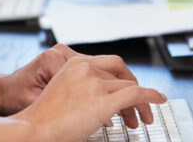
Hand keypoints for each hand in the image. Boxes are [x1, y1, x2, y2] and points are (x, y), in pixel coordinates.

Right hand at [11, 48, 165, 139]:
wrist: (34, 129)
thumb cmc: (43, 119)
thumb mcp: (62, 95)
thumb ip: (81, 91)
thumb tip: (104, 107)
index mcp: (72, 64)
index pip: (107, 66)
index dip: (121, 79)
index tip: (126, 92)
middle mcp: (85, 68)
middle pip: (120, 74)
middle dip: (132, 90)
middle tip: (138, 109)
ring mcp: (95, 82)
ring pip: (129, 85)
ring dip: (140, 102)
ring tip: (142, 119)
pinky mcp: (103, 99)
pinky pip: (136, 93)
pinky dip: (151, 96)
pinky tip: (158, 101)